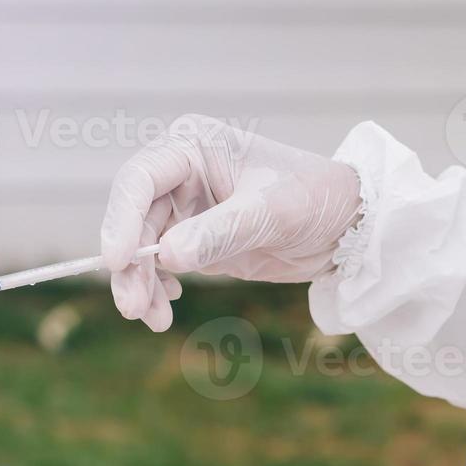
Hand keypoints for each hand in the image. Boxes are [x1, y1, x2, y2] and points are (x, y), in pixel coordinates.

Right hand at [102, 114, 364, 330]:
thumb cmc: (314, 198)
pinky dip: (157, 290)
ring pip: (142, 249)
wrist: (347, 226)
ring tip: (155, 320)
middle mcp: (180, 174)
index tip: (118, 262)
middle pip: (132, 220)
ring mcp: (185, 209)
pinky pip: (160, 267)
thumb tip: (166, 256)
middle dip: (129, 265)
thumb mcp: (270, 213)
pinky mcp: (194, 241)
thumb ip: (218, 232)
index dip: (121, 219)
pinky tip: (166, 308)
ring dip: (140, 285)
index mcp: (192, 146)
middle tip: (132, 308)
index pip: (140, 180)